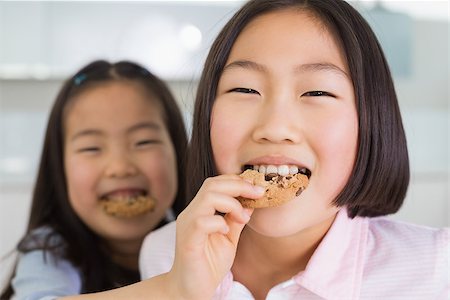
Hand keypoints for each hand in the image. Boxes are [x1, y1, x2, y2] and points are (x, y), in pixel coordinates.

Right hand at [166, 174, 263, 298]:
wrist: (191, 290)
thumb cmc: (208, 264)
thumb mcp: (229, 239)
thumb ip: (236, 220)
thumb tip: (250, 204)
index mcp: (200, 211)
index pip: (215, 183)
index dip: (237, 181)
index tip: (258, 188)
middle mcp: (191, 214)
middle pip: (212, 184)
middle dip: (239, 185)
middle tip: (258, 193)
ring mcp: (187, 226)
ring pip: (208, 197)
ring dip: (232, 203)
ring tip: (243, 217)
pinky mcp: (188, 240)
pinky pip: (202, 221)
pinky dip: (219, 222)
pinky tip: (226, 232)